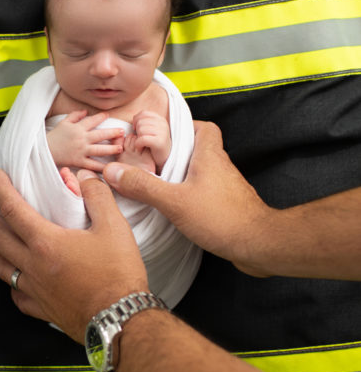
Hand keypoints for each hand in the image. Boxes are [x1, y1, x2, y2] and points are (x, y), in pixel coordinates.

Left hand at [0, 169, 147, 340]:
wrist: (121, 320)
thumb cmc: (118, 276)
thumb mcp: (114, 227)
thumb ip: (97, 196)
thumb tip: (85, 178)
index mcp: (46, 243)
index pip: (12, 209)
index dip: (1, 189)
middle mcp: (34, 266)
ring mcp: (36, 289)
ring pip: (1, 266)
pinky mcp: (43, 309)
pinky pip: (17, 295)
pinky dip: (12, 282)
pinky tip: (17, 279)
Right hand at [46, 110, 123, 169]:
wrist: (44, 151)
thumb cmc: (54, 137)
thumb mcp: (63, 123)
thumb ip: (75, 116)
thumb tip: (85, 111)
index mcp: (77, 128)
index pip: (92, 120)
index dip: (101, 117)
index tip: (108, 115)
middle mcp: (81, 138)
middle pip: (100, 135)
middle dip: (112, 133)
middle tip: (122, 132)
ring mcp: (81, 150)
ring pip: (99, 149)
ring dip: (111, 149)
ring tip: (120, 148)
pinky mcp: (79, 161)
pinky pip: (92, 164)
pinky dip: (101, 167)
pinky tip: (109, 167)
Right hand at [102, 120, 270, 272]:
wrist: (258, 244)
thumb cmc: (221, 217)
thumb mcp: (174, 201)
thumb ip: (143, 186)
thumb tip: (111, 171)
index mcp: (210, 155)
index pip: (204, 127)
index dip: (184, 126)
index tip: (162, 135)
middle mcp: (221, 167)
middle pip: (199, 149)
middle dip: (176, 153)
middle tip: (152, 162)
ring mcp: (226, 187)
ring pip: (202, 172)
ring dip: (183, 175)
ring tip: (158, 184)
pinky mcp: (228, 205)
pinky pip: (206, 191)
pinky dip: (191, 194)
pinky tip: (177, 207)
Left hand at [130, 110, 171, 169]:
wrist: (165, 159)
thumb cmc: (155, 145)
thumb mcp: (152, 130)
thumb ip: (145, 122)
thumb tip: (134, 119)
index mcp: (161, 119)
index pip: (143, 113)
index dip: (136, 120)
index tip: (136, 130)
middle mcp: (163, 124)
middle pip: (140, 122)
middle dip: (136, 131)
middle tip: (140, 139)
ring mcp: (162, 132)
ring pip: (140, 129)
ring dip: (137, 138)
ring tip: (141, 144)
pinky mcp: (159, 142)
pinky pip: (142, 139)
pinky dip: (138, 144)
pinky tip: (140, 148)